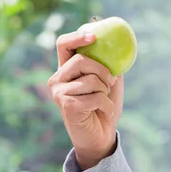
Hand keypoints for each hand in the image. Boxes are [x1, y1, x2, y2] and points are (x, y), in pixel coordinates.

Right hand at [48, 30, 123, 169]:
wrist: (101, 136)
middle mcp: (58, 79)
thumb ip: (108, 61)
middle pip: (81, 60)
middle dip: (103, 70)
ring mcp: (59, 92)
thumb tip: (112, 38)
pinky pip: (95, 96)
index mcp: (66, 68)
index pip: (64, 44)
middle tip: (110, 82)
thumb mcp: (109, 79)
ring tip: (103, 101)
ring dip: (105, 91)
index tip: (93, 35)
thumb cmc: (104, 105)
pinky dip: (106, 104)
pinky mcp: (66, 106)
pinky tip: (103, 112)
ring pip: (91, 80)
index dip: (77, 36)